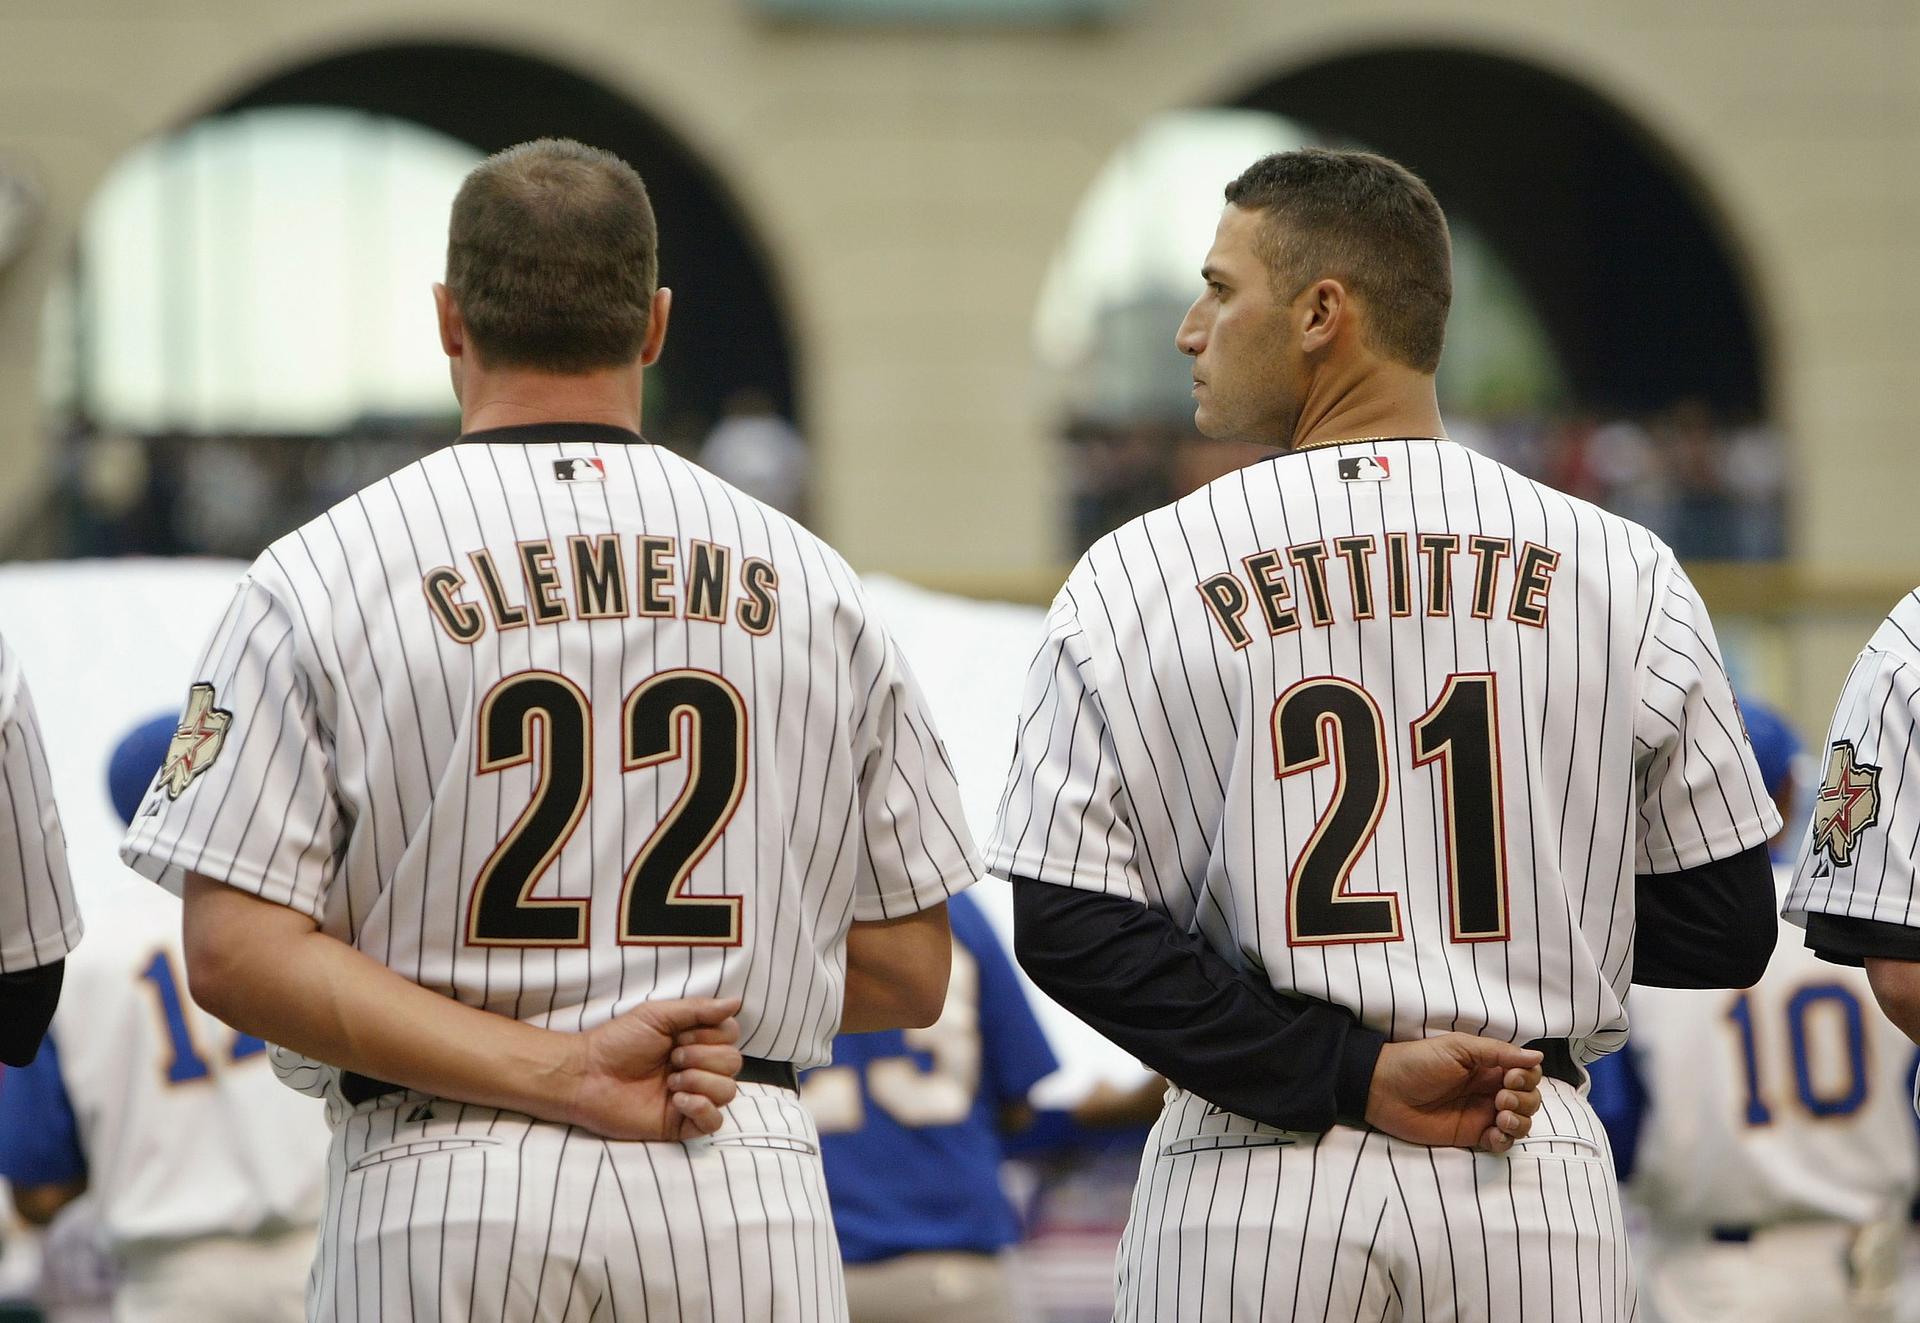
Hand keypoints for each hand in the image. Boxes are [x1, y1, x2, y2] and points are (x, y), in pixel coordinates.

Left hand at [564, 997, 744, 1140]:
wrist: (587, 1075)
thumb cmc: (617, 1042)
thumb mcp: (657, 1014)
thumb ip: (698, 1009)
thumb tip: (736, 1001)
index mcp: (694, 1041)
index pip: (731, 1035)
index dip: (712, 1035)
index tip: (681, 1035)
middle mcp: (698, 1068)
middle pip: (733, 1062)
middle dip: (703, 1057)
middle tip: (672, 1058)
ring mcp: (692, 1097)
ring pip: (729, 1092)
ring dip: (701, 1082)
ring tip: (670, 1082)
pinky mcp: (682, 1124)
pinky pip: (715, 1122)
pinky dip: (702, 1108)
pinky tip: (676, 1101)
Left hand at [1362, 1034, 1544, 1153]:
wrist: (1385, 1089)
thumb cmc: (1418, 1062)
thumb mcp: (1458, 1048)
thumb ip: (1498, 1053)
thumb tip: (1537, 1056)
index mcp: (1488, 1065)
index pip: (1527, 1073)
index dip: (1527, 1077)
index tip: (1511, 1078)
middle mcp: (1490, 1089)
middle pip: (1529, 1099)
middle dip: (1524, 1100)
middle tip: (1500, 1099)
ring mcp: (1482, 1114)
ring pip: (1521, 1122)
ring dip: (1520, 1121)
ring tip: (1498, 1117)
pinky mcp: (1471, 1135)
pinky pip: (1501, 1143)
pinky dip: (1505, 1141)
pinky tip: (1492, 1134)